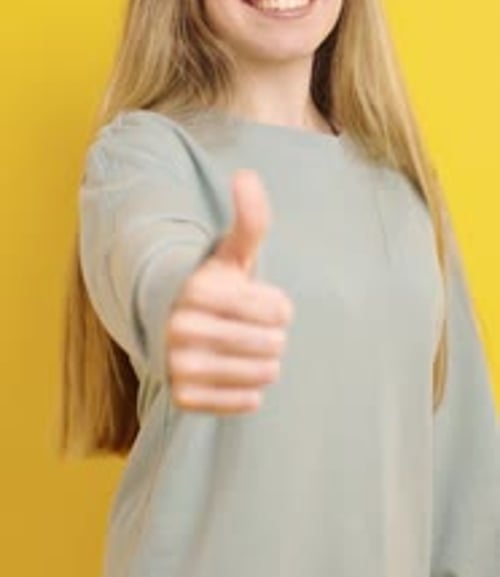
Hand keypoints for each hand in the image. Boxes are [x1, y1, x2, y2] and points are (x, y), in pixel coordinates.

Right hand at [166, 170, 293, 414]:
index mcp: (198, 289)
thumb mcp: (232, 252)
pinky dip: (251, 390)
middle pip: (273, 344)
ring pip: (264, 373)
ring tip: (247, 348)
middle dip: (274, 335)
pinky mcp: (183, 397)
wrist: (170, 325)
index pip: (278, 310)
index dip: (279, 306)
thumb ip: (249, 219)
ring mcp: (179, 365)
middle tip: (256, 328)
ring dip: (266, 361)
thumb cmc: (214, 284)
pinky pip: (246, 401)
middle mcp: (182, 328)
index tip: (263, 301)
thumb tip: (245, 175)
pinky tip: (237, 372)